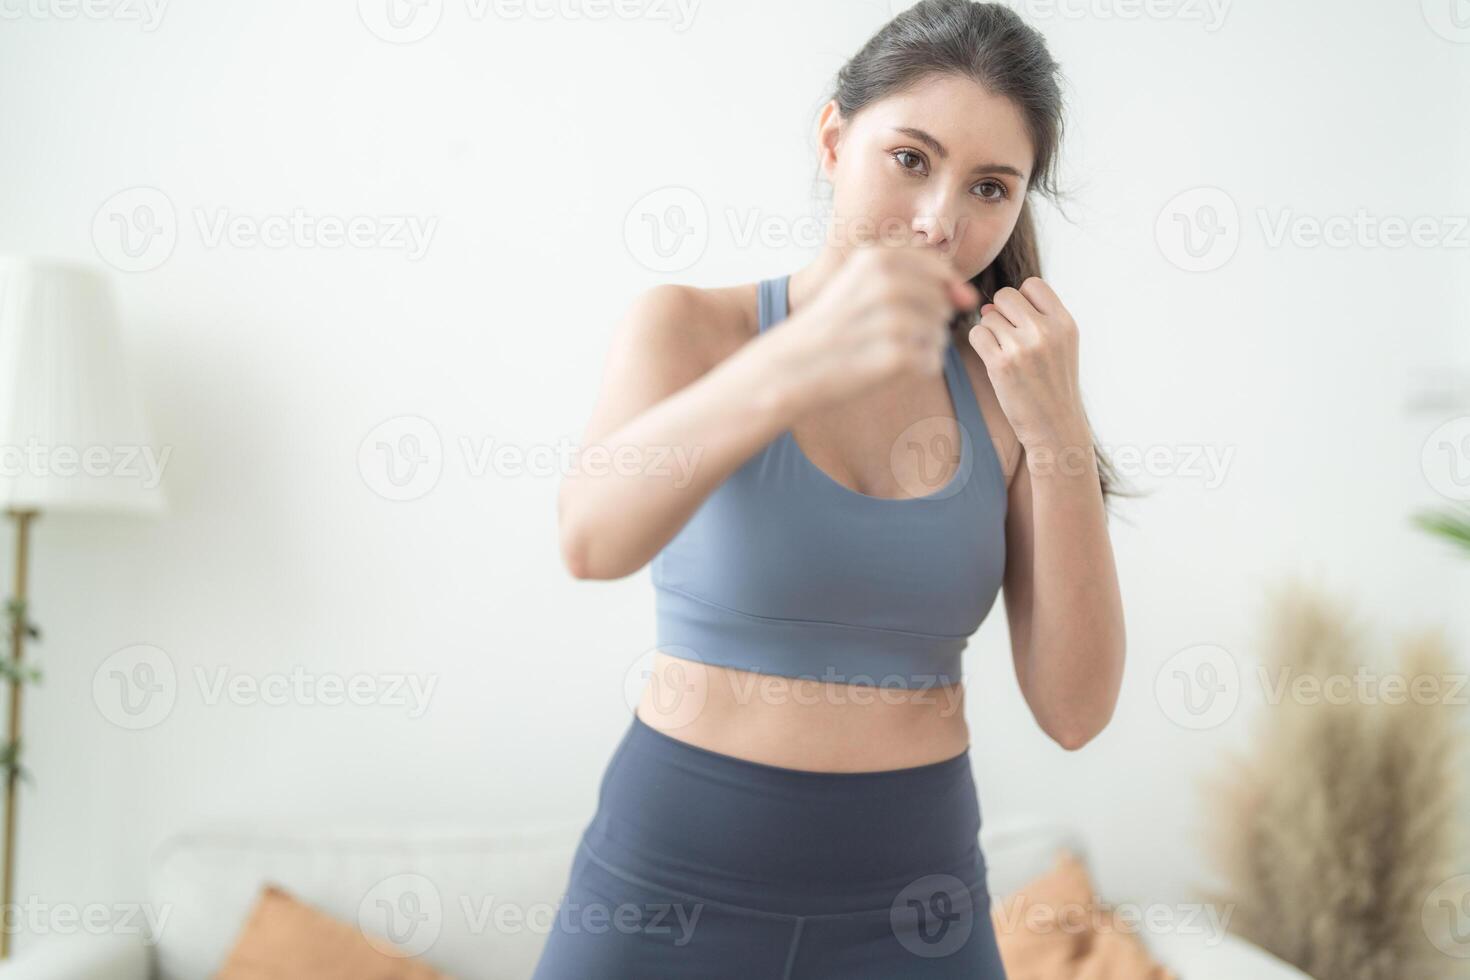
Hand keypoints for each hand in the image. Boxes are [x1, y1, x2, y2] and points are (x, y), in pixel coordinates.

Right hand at [777, 242, 977, 414]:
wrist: (790, 366)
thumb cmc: (831, 327)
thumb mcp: (861, 282)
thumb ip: (916, 278)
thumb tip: (968, 296)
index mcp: (878, 257)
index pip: (938, 269)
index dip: (936, 292)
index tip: (906, 309)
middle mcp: (887, 282)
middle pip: (942, 303)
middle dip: (926, 322)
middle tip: (884, 335)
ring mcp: (892, 318)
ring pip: (940, 333)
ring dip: (922, 346)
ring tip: (884, 351)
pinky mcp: (896, 355)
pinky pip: (932, 361)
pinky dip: (917, 369)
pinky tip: (887, 368)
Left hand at [967, 277, 1086, 451]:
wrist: (1055, 426)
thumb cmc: (1053, 385)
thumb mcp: (1059, 347)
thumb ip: (1032, 320)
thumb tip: (988, 306)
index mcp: (1065, 323)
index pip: (1033, 285)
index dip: (1022, 299)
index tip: (1023, 321)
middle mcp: (1045, 331)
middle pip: (1005, 296)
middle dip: (1001, 313)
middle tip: (1009, 338)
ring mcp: (1023, 347)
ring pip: (988, 317)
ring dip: (990, 332)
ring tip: (1006, 354)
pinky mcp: (1001, 364)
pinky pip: (976, 334)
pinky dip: (979, 344)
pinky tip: (993, 360)